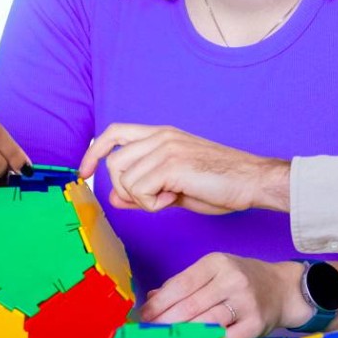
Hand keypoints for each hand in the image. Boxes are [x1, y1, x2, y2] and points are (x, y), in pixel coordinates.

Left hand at [77, 123, 288, 213]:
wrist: (252, 181)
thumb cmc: (219, 184)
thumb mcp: (173, 187)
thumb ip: (142, 190)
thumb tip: (113, 197)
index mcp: (161, 135)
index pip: (115, 132)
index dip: (94, 151)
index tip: (84, 172)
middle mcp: (160, 136)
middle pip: (114, 162)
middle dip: (124, 189)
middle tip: (155, 199)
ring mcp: (166, 148)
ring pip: (124, 179)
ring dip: (142, 199)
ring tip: (169, 197)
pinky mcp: (171, 164)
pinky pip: (140, 191)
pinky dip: (152, 204)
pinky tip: (174, 199)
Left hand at [141, 253, 305, 337]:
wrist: (283, 288)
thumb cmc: (243, 279)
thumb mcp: (215, 271)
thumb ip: (184, 283)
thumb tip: (153, 298)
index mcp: (217, 263)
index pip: (181, 284)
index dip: (160, 303)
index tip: (144, 316)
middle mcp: (232, 279)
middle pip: (190, 305)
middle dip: (166, 322)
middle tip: (151, 332)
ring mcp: (245, 302)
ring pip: (205, 323)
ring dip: (182, 335)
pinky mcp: (255, 324)